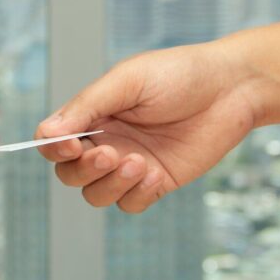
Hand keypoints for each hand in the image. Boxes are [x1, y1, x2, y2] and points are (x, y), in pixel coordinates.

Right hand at [36, 44, 258, 212]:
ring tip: (140, 163)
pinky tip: (156, 174)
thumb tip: (47, 132)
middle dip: (84, 170)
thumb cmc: (179, 74)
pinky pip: (130, 204)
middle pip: (70, 174)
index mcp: (93, 115)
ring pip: (97, 195)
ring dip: (111, 185)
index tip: (70, 146)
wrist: (232, 88)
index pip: (54, 142)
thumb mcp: (127, 81)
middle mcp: (107, 142)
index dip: (53, 149)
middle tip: (111, 154)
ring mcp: (131, 165)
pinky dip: (137, 195)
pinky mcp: (157, 182)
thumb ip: (87, 106)